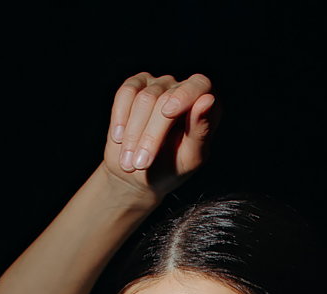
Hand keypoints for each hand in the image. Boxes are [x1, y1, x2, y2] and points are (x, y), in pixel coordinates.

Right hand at [102, 72, 219, 201]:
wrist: (138, 176)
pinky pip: (126, 92)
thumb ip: (201, 131)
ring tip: (129, 163)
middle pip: (165, 98)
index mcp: (204, 105)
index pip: (199, 85)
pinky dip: (120, 117)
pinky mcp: (135, 86)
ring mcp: (158, 85)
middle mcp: (183, 89)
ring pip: (143, 98)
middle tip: (141, 164)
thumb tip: (207, 99)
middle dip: (151, 135)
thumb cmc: (170, 169)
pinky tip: (118, 138)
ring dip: (133, 134)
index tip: (167, 113)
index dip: (184, 95)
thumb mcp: (189, 157)